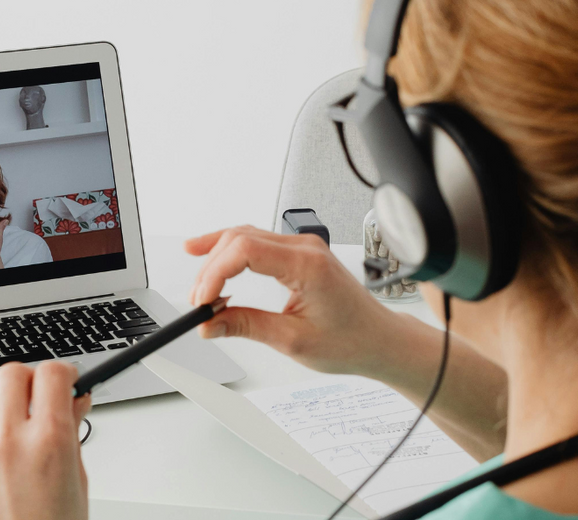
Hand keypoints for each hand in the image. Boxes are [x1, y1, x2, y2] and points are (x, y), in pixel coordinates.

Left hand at [0, 362, 92, 519]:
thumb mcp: (77, 479)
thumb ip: (72, 432)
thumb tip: (72, 401)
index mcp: (49, 442)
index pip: (50, 374)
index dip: (62, 372)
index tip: (65, 380)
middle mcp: (7, 443)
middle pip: (11, 375)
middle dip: (29, 381)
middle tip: (39, 396)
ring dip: (2, 407)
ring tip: (17, 432)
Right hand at [187, 226, 414, 377]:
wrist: (379, 340)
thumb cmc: (351, 340)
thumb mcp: (293, 341)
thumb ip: (246, 327)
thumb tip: (210, 323)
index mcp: (307, 265)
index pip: (246, 250)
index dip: (215, 273)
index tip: (202, 300)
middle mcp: (305, 248)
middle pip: (240, 239)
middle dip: (211, 268)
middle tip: (197, 303)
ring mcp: (303, 247)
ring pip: (246, 236)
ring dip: (217, 259)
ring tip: (200, 289)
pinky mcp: (300, 254)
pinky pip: (257, 243)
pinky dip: (231, 253)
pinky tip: (211, 256)